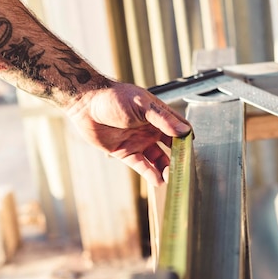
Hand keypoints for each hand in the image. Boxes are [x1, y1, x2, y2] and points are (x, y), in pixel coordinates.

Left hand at [66, 81, 191, 185]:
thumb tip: (184, 130)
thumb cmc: (113, 97)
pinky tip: (158, 181)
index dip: (186, 139)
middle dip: (178, 158)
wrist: (86, 105)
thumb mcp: (142, 105)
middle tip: (183, 169)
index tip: (191, 150)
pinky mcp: (126, 153)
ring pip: (157, 159)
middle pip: (170, 147)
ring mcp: (138, 142)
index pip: (178, 129)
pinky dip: (150, 173)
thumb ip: (163, 119)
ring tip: (170, 178)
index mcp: (157, 116)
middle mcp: (150, 130)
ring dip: (165, 168)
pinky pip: (141, 166)